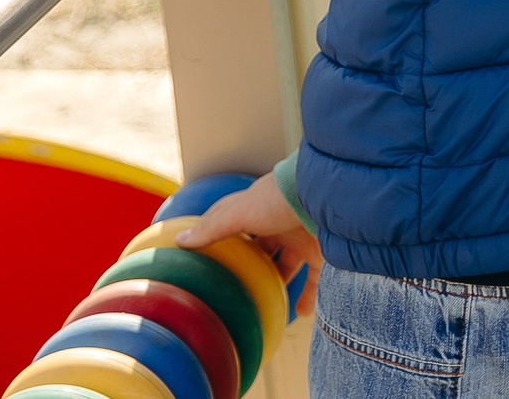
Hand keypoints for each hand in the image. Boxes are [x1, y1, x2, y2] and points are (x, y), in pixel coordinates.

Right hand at [177, 175, 320, 316]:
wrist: (327, 196)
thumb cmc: (280, 198)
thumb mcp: (240, 213)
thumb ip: (213, 228)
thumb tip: (181, 240)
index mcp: (258, 210)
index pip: (234, 221)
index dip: (219, 234)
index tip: (204, 254)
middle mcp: (279, 223)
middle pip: (262, 247)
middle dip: (251, 265)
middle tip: (233, 288)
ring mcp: (301, 238)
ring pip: (288, 265)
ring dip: (278, 284)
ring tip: (262, 305)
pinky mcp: (321, 252)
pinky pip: (315, 279)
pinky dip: (308, 296)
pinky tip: (299, 313)